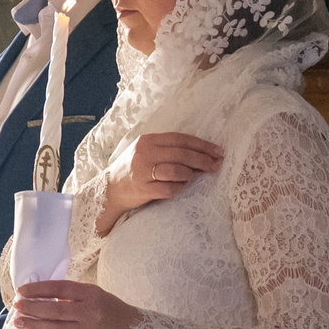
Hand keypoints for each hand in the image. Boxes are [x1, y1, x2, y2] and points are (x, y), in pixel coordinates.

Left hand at [8, 280, 140, 328]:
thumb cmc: (107, 307)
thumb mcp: (92, 293)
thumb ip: (69, 294)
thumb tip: (38, 295)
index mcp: (90, 295)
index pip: (60, 289)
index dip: (39, 289)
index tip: (22, 290)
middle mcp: (88, 313)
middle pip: (56, 310)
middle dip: (33, 307)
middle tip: (16, 305)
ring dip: (32, 325)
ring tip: (16, 321)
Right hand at [97, 132, 223, 234]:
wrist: (111, 189)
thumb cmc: (134, 169)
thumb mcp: (147, 151)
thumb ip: (169, 149)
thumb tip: (202, 153)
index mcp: (147, 140)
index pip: (180, 139)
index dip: (201, 144)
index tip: (217, 151)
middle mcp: (144, 153)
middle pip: (181, 154)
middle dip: (202, 160)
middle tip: (216, 165)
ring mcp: (142, 171)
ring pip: (177, 171)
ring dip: (191, 174)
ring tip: (196, 176)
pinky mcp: (143, 189)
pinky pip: (169, 189)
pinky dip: (180, 188)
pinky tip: (181, 187)